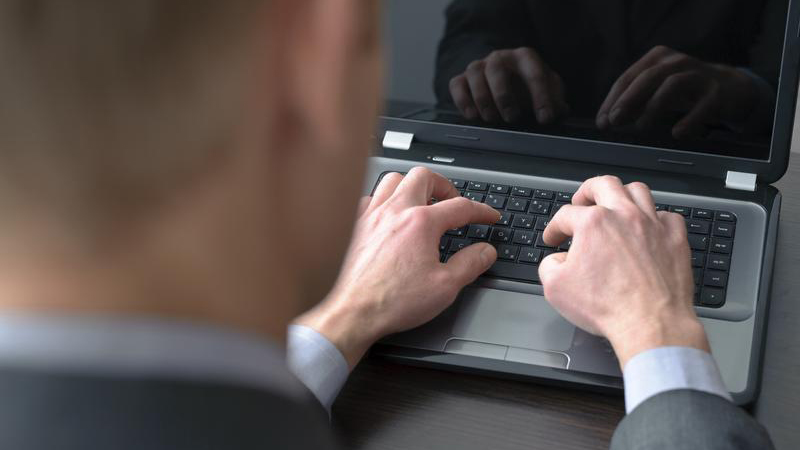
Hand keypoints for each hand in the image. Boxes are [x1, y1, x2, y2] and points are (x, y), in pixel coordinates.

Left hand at [295, 167, 500, 366]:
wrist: (350, 313)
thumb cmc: (391, 301)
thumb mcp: (445, 287)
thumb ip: (470, 264)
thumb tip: (485, 252)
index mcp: (421, 223)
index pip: (460, 206)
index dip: (481, 210)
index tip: (489, 216)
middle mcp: (394, 211)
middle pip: (423, 177)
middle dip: (444, 186)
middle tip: (452, 201)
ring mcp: (370, 215)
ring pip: (394, 180)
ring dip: (412, 187)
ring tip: (422, 201)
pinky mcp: (353, 225)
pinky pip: (370, 198)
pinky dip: (384, 200)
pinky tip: (388, 215)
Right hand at [449, 47, 569, 123]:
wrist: (505, 79)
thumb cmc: (528, 85)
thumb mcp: (548, 89)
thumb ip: (556, 99)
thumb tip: (559, 111)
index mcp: (525, 57)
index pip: (534, 72)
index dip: (541, 97)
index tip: (546, 118)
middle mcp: (500, 58)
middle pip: (497, 68)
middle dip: (504, 95)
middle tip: (512, 118)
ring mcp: (479, 67)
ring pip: (474, 73)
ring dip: (483, 99)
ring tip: (492, 119)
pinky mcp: (462, 79)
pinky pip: (457, 85)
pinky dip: (463, 101)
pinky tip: (473, 116)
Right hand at [539, 176, 708, 367]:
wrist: (650, 324)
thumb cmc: (608, 307)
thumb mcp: (555, 288)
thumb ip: (549, 265)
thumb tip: (556, 260)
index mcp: (593, 223)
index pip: (566, 215)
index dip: (555, 228)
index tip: (554, 239)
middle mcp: (624, 216)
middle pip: (603, 184)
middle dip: (587, 191)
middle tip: (581, 201)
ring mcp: (653, 225)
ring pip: (638, 191)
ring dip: (622, 194)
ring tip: (615, 205)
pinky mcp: (675, 239)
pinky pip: (667, 215)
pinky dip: (655, 218)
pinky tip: (649, 228)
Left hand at [596, 45, 759, 138]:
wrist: (730, 89)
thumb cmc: (684, 90)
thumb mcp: (656, 91)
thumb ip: (632, 103)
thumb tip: (606, 121)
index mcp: (657, 58)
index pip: (629, 77)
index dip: (613, 100)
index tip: (602, 121)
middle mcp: (677, 62)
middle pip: (649, 77)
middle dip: (628, 100)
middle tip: (615, 121)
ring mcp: (699, 75)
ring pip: (673, 85)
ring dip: (653, 107)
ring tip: (641, 127)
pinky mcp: (717, 93)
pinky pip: (703, 106)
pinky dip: (689, 120)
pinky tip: (678, 133)